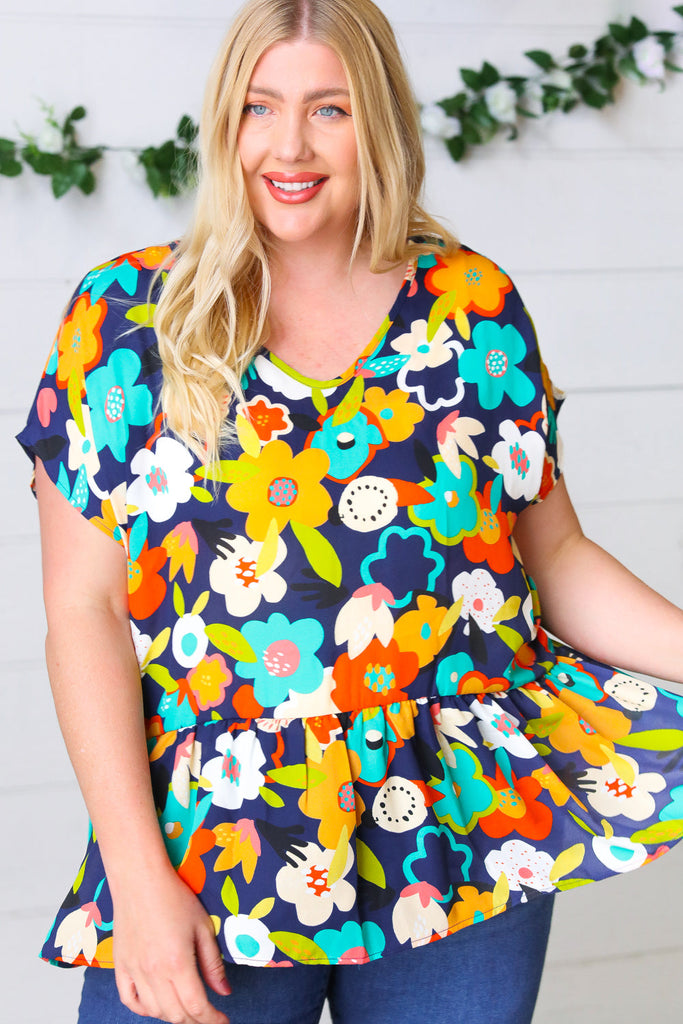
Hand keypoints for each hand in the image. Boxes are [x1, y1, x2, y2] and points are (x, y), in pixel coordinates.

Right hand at [111, 866, 230, 1022]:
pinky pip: (130, 1000)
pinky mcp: (121, 966)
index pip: (197, 1007)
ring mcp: (134, 971)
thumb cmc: (174, 898)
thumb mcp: (203, 927)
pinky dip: (145, 1009)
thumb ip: (213, 964)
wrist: (140, 880)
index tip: (223, 1021)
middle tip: (209, 1015)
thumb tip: (224, 993)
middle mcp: (154, 973)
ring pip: (154, 1011)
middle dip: (196, 1020)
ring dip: (173, 1015)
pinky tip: (157, 1004)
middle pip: (176, 1015)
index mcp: (178, 964)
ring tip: (187, 1007)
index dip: (212, 1019)